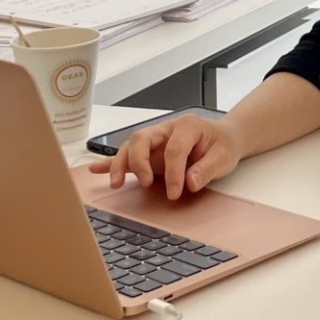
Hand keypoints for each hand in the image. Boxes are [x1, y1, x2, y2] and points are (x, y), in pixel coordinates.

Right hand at [87, 114, 242, 200]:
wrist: (223, 140)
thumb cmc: (222, 145)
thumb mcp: (224, 157)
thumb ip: (208, 169)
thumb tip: (190, 182)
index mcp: (187, 126)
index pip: (174, 148)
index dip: (173, 172)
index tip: (175, 192)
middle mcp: (166, 130)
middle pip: (142, 139)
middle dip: (139, 161)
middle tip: (145, 183)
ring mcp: (155, 141)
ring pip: (130, 146)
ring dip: (120, 164)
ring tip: (115, 183)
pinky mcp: (148, 153)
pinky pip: (126, 155)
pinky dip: (110, 162)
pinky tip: (95, 169)